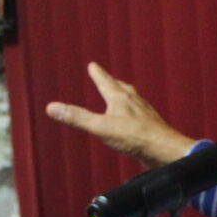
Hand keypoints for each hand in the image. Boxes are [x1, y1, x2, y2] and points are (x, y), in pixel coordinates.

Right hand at [45, 63, 195, 166]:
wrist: (165, 150)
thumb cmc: (134, 137)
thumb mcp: (100, 128)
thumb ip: (77, 118)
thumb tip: (51, 107)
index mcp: (120, 99)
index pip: (106, 82)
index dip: (98, 74)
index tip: (93, 65)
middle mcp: (134, 103)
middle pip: (121, 88)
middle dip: (112, 82)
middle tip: (108, 77)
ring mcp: (145, 114)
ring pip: (133, 100)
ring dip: (125, 96)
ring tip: (123, 95)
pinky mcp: (152, 128)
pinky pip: (141, 115)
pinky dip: (134, 112)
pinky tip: (136, 121)